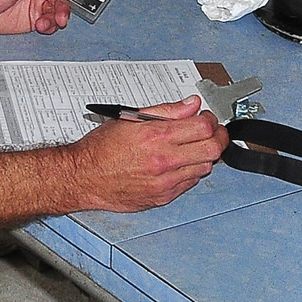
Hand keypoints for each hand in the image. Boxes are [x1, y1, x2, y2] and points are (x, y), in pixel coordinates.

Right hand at [64, 96, 226, 212]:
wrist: (84, 177)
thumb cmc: (101, 149)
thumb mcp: (129, 118)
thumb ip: (166, 111)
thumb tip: (190, 105)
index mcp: (155, 136)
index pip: (203, 127)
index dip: (209, 119)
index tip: (205, 117)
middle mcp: (164, 160)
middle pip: (212, 149)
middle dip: (217, 137)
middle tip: (212, 132)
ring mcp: (166, 181)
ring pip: (205, 167)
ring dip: (203, 155)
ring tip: (192, 147)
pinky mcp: (164, 196)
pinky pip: (190, 182)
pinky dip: (190, 170)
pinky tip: (179, 163)